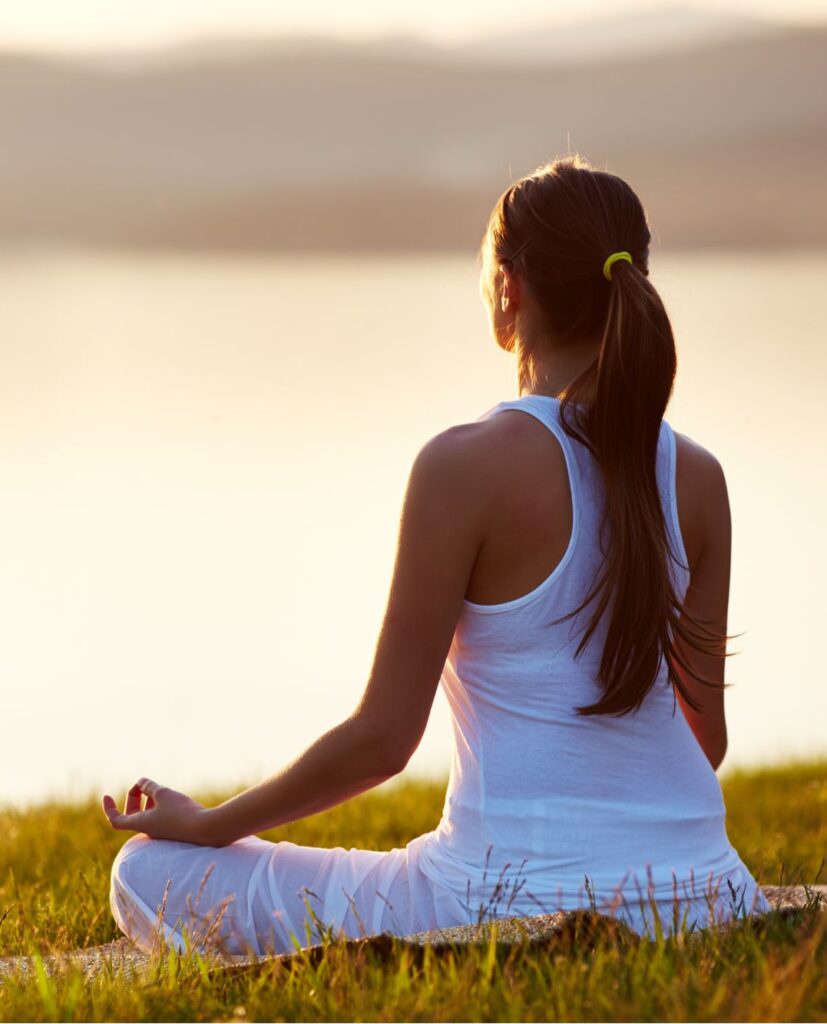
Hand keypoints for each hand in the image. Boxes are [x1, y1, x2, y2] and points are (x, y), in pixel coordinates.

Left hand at [102, 778, 219, 845]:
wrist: (205, 829)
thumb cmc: (181, 812)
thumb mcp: (163, 793)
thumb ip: (149, 786)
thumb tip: (141, 782)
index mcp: (141, 824)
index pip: (116, 820)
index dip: (109, 808)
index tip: (107, 795)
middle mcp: (149, 830)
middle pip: (131, 816)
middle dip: (134, 798)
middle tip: (142, 785)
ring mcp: (162, 831)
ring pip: (147, 815)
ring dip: (148, 800)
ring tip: (158, 788)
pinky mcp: (174, 830)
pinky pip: (159, 817)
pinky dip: (160, 805)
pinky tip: (171, 796)